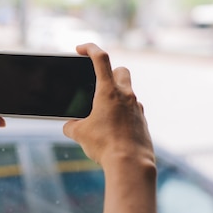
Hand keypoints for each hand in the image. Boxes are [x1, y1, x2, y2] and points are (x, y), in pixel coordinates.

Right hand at [63, 43, 153, 168]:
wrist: (130, 164)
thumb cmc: (105, 145)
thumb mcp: (79, 134)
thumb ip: (72, 125)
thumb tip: (70, 126)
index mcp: (108, 91)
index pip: (101, 58)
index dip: (90, 48)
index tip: (80, 49)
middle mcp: (126, 95)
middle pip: (121, 71)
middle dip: (110, 72)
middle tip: (97, 84)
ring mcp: (137, 108)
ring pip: (128, 92)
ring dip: (116, 96)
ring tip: (102, 113)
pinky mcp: (142, 122)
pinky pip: (132, 110)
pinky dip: (122, 113)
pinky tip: (113, 128)